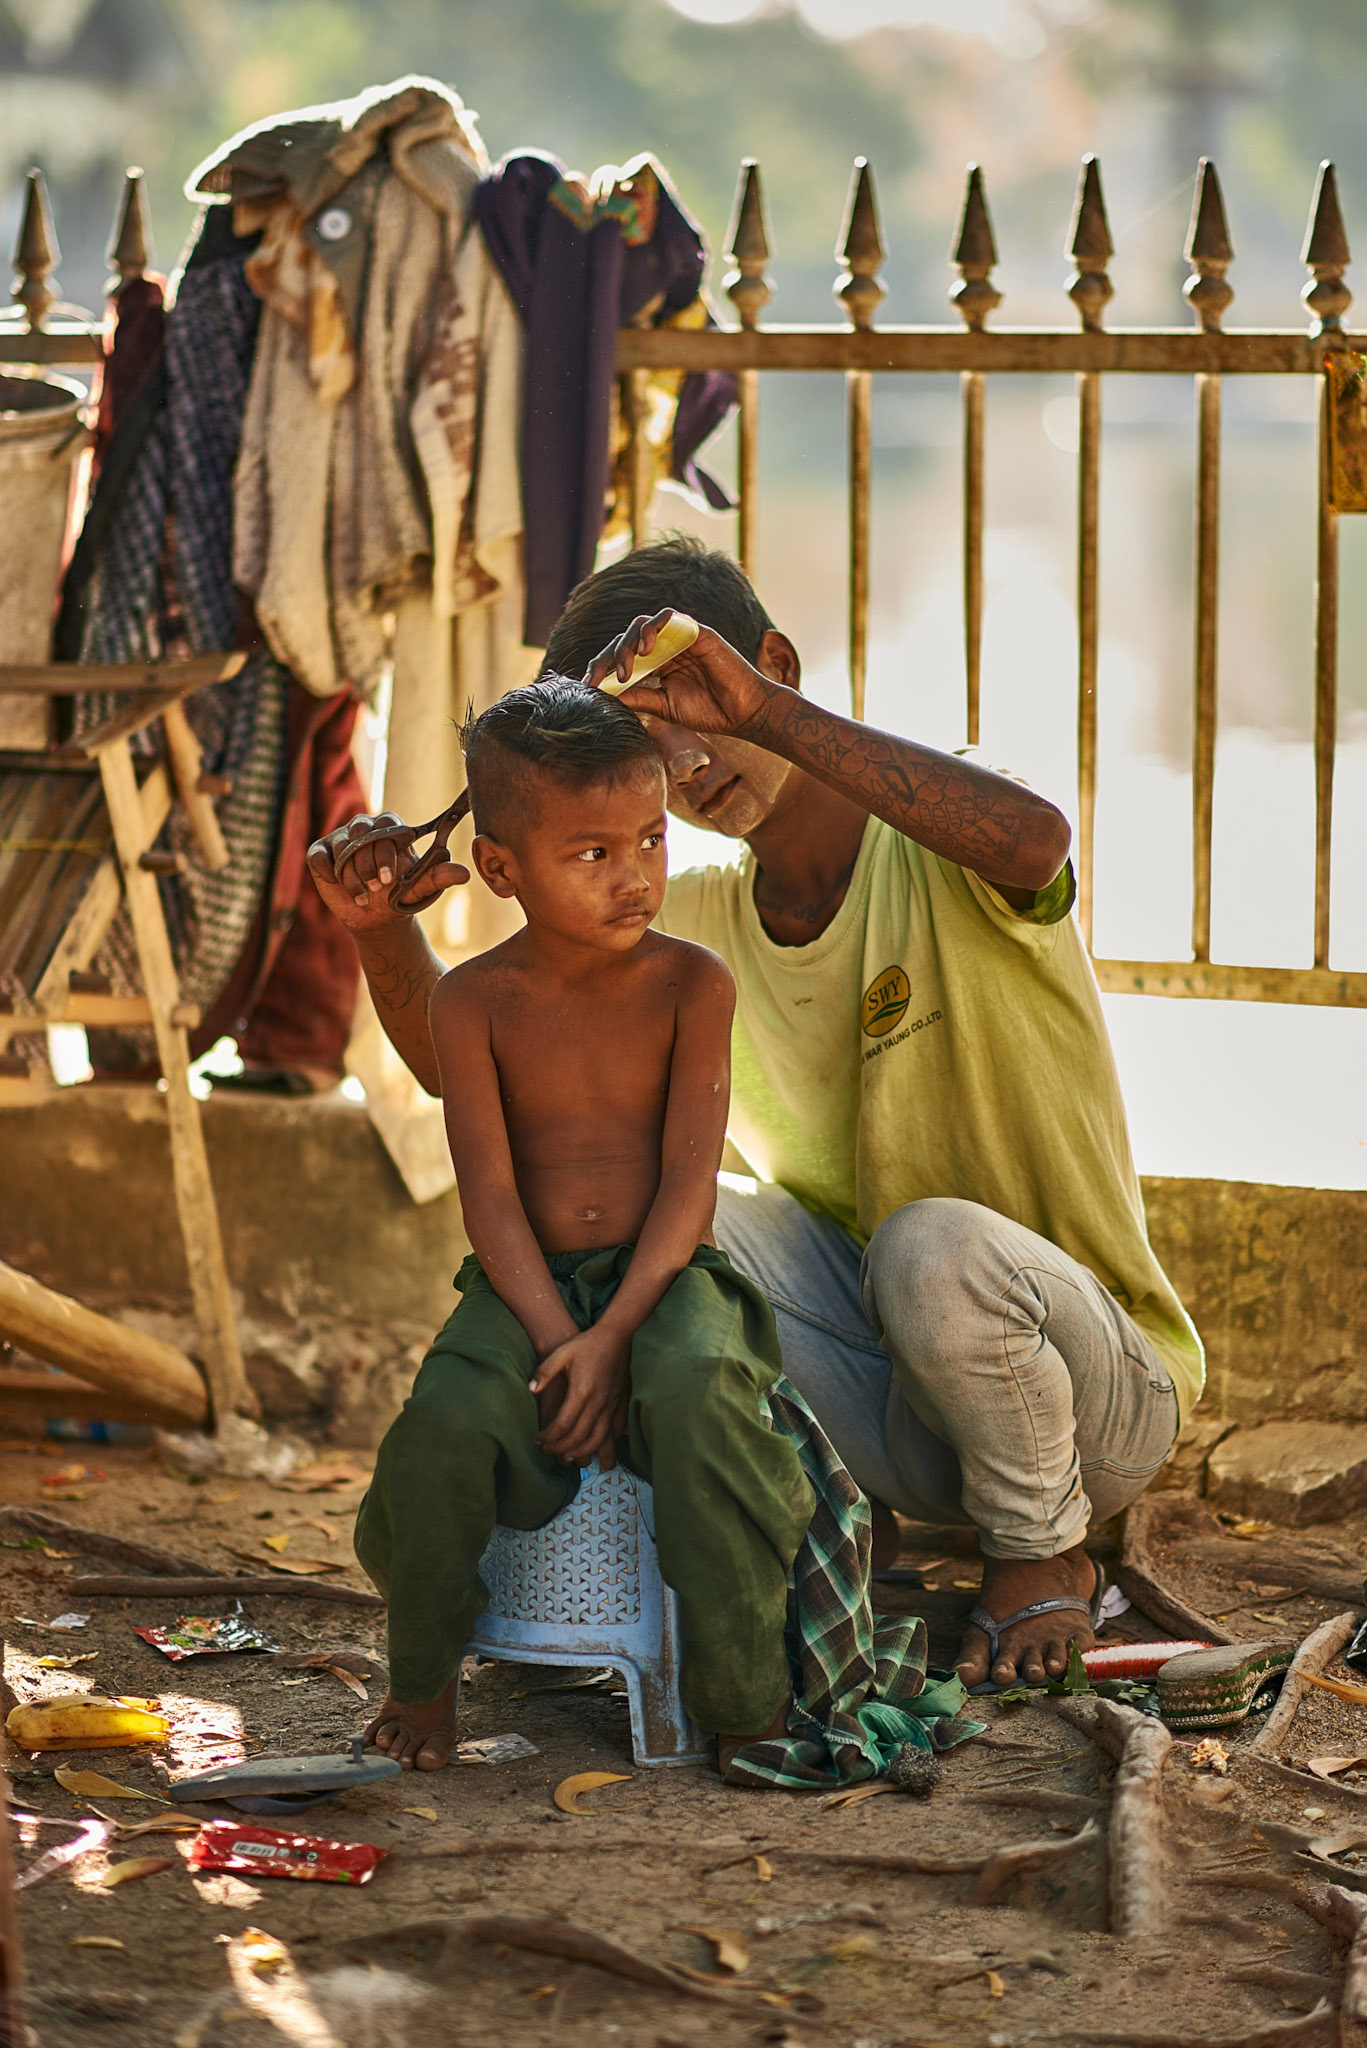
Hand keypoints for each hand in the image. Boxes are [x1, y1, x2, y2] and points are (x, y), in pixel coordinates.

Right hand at [306, 812, 469, 937]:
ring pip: (341, 848)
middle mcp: (365, 827)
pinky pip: (319, 857)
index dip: (386, 852)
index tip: (390, 880)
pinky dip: (328, 873)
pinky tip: (338, 884)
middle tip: (377, 888)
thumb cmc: (399, 894)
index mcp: (391, 828)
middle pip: (361, 833)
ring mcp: (341, 838)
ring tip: (362, 896)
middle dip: (368, 864)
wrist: (375, 915)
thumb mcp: (419, 886)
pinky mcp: (321, 852)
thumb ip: (439, 877)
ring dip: (351, 876)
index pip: (387, 826)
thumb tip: (466, 874)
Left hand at [530, 1324, 630, 1470]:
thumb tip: (531, 1390)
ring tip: (566, 1455)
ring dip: (581, 1451)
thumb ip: (544, 1372)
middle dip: (560, 1448)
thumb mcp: (562, 1353)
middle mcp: (598, 1402)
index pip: (563, 1425)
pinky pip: (612, 1431)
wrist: (617, 1336)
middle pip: (578, 1437)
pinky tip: (591, 1446)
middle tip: (547, 1450)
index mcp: (581, 1391)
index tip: (538, 1439)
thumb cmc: (587, 1344)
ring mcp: (610, 1405)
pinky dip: (601, 1444)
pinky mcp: (618, 1404)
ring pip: (597, 1439)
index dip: (549, 1436)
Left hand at [581, 614, 772, 736]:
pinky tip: (647, 648)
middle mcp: (663, 648)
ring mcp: (678, 638)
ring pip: (642, 624)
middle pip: (625, 640)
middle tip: (600, 678)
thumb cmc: (707, 711)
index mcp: (654, 666)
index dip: (600, 668)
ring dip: (628, 643)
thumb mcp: (664, 706)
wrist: (742, 713)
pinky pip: (670, 616)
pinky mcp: (696, 631)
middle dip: (608, 658)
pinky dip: (654, 626)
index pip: (620, 659)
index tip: (586, 685)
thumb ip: (637, 696)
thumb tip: (603, 694)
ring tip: (626, 666)